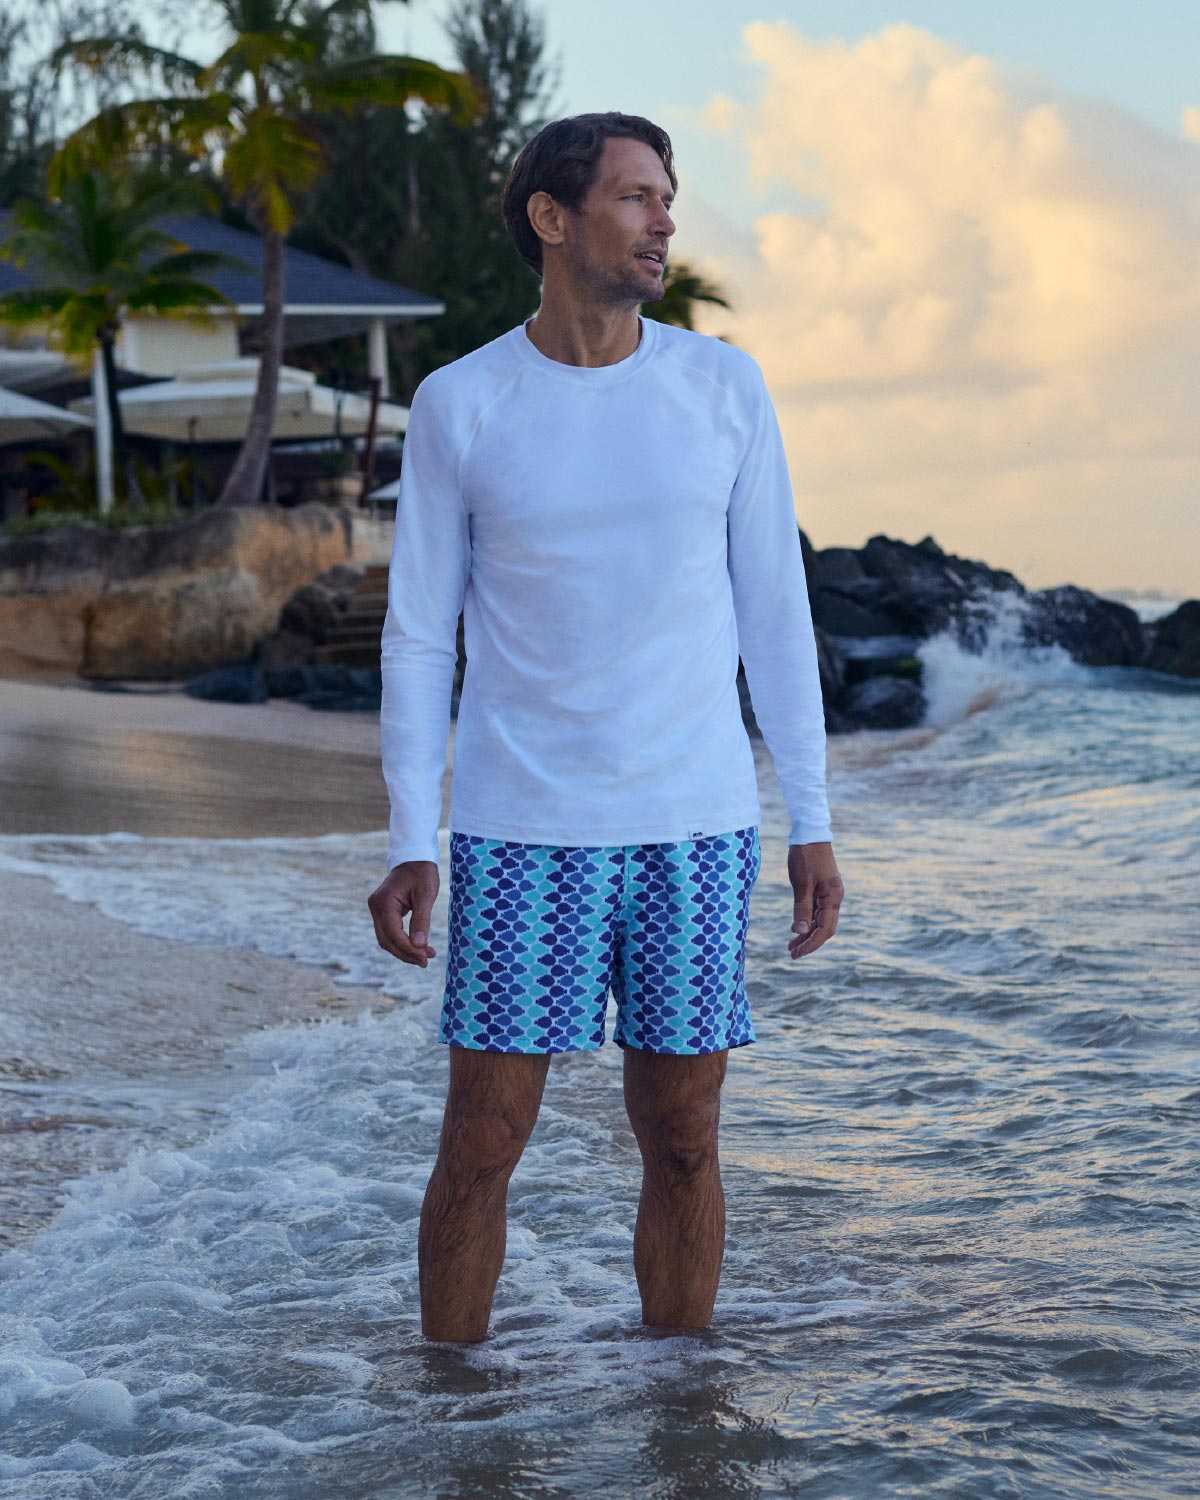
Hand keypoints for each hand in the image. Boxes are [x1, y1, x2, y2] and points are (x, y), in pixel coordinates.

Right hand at [368, 860, 439, 966]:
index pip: (393, 933)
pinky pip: (389, 933)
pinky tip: (417, 948)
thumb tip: (419, 945)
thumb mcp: (426, 895)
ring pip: (386, 940)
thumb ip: (422, 920)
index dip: (408, 948)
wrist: (414, 857)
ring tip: (424, 957)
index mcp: (384, 901)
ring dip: (404, 951)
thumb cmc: (422, 873)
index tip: (425, 956)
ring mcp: (376, 909)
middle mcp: (375, 906)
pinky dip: (401, 943)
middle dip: (406, 953)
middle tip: (426, 961)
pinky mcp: (382, 912)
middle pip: (386, 940)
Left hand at [786, 842, 842, 957]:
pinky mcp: (822, 889)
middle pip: (825, 928)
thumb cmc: (805, 856)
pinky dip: (807, 921)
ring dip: (807, 933)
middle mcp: (834, 898)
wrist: (809, 833)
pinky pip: (816, 911)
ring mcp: (829, 894)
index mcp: (833, 897)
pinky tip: (796, 928)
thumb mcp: (801, 883)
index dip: (811, 944)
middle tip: (792, 954)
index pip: (824, 929)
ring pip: (820, 921)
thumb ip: (802, 908)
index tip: (797, 954)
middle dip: (810, 942)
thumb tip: (800, 931)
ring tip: (791, 945)